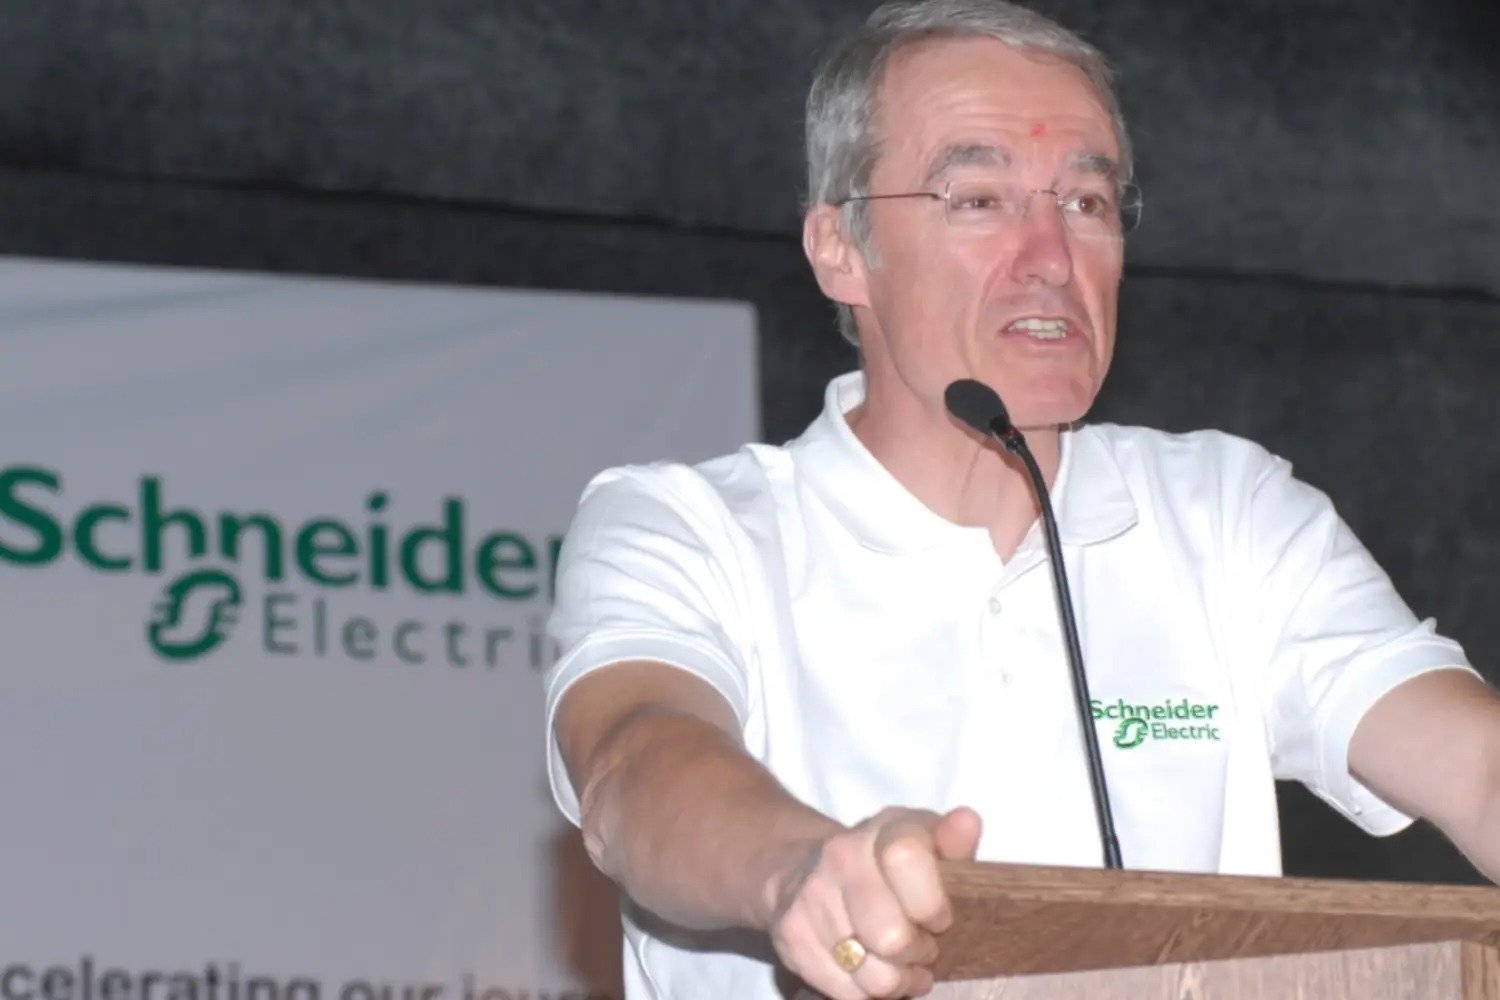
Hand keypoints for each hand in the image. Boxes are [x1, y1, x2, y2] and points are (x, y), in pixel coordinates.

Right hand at [767, 806, 981, 999]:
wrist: (803, 869)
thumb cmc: (886, 866)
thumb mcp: (926, 846)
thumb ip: (953, 841)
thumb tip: (968, 821)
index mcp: (883, 829)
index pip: (905, 858)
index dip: (931, 903)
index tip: (940, 919)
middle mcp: (840, 855)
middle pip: (890, 936)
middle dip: (917, 953)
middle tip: (922, 948)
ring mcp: (810, 896)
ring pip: (871, 974)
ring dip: (896, 980)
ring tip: (900, 966)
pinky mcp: (790, 935)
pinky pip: (845, 992)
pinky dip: (866, 992)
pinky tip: (872, 972)